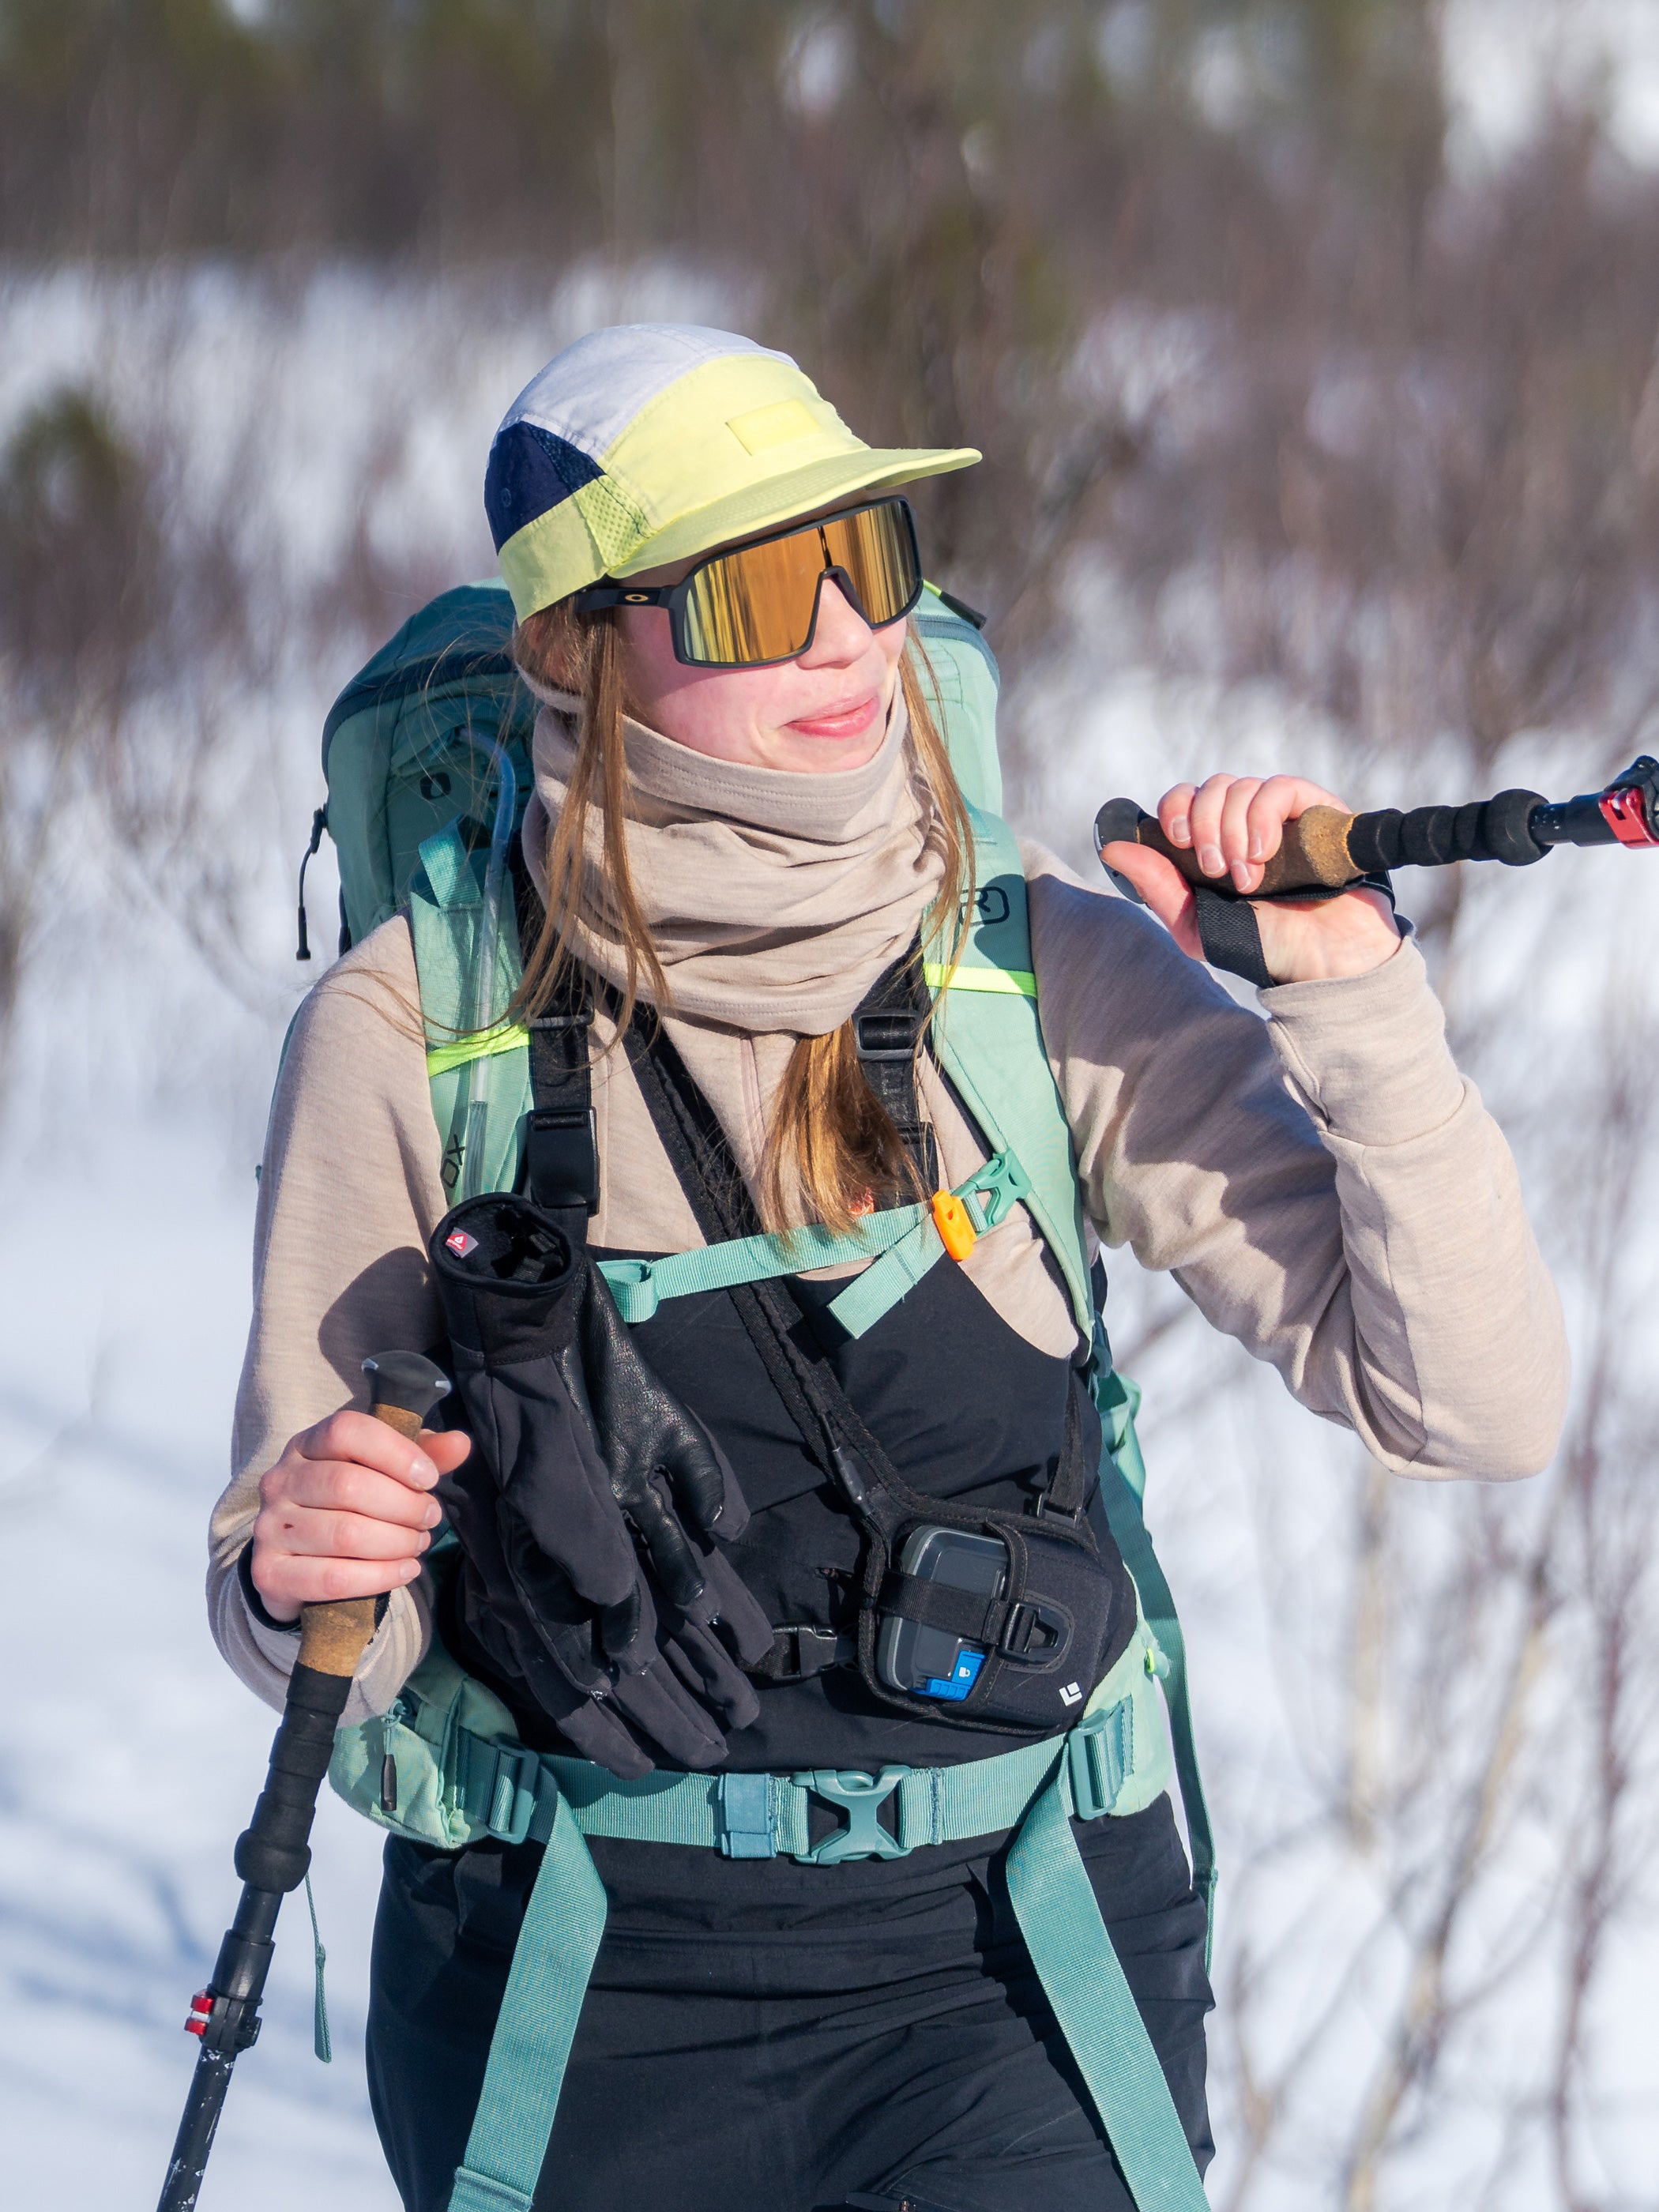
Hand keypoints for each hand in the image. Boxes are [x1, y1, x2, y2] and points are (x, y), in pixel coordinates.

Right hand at [250, 1409, 472, 1621]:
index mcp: (306, 1445)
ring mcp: (269, 1528)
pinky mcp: (270, 1573)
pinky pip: (333, 1578)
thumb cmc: (350, 1506)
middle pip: (348, 1485)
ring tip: (418, 1544)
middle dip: (404, 1506)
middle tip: (430, 1518)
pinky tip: (404, 1571)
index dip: (396, 1452)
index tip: (429, 1478)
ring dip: (396, 1543)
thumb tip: (461, 1444)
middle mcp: (280, 1481)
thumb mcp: (384, 1471)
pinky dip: (379, 1577)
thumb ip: (423, 1455)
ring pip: (345, 1534)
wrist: (297, 1563)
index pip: (346, 1430)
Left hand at [1101, 772, 1401, 982]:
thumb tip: (1111, 848)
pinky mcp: (1315, 809)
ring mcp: (1280, 813)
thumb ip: (1157, 887)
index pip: (1183, 798)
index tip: (1179, 842)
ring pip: (1240, 787)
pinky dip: (1262, 817)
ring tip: (1248, 879)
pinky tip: (1264, 853)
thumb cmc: (1263, 944)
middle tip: (1216, 871)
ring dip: (1234, 832)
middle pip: (1209, 788)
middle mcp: (1245, 821)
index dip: (1175, 809)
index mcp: (1215, 841)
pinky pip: (1278, 787)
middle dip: (1203, 827)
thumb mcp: (1197, 925)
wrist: (1321, 957)